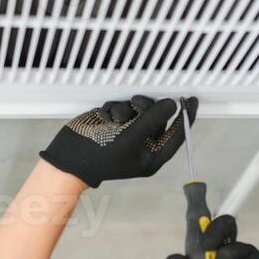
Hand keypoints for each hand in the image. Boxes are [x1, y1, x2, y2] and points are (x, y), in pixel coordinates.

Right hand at [39, 96, 197, 187]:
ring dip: (127, 109)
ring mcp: (128, 132)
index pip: (176, 135)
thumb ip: (151, 120)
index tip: (191, 100)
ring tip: (114, 120)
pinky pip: (123, 106)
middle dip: (146, 108)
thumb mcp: (128, 139)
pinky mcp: (115, 123)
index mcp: (151, 156)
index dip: (185, 117)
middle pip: (158, 117)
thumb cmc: (98, 156)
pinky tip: (104, 119)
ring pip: (139, 108)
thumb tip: (171, 104)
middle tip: (136, 104)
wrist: (67, 158)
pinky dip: (114, 109)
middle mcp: (142, 144)